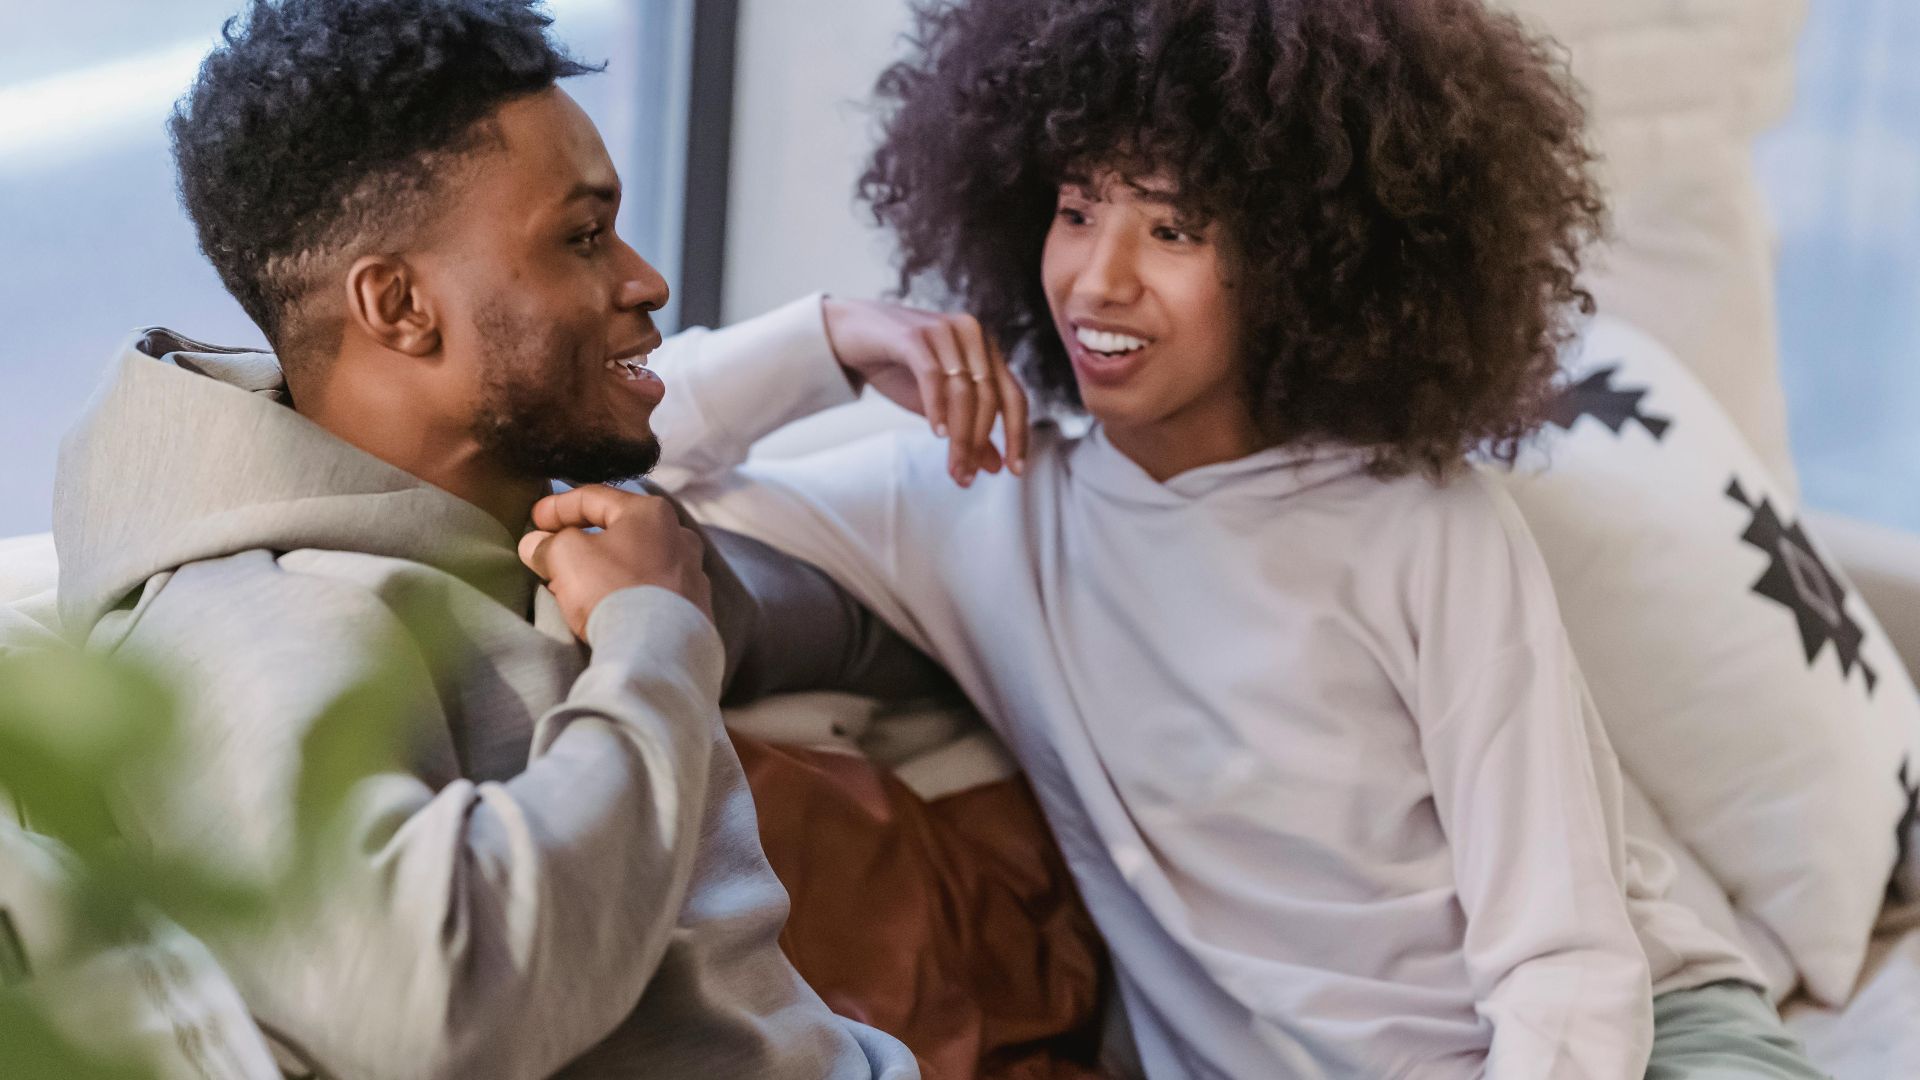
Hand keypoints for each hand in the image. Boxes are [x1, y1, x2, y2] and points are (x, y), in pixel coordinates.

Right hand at [518, 485, 713, 638]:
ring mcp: (692, 574)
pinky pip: (650, 591)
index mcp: (651, 512)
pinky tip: (607, 607)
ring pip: (635, 562)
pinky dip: (625, 592)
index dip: (557, 507)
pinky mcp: (694, 609)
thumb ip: (548, 544)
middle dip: (579, 540)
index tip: (534, 521)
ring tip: (576, 584)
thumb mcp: (567, 556)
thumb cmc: (612, 589)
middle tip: (551, 553)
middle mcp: (680, 536)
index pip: (593, 498)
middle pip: (617, 530)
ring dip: (603, 568)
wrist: (658, 650)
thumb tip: (536, 545)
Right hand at [821, 297, 1029, 486]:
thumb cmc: (897, 367)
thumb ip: (968, 429)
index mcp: (985, 350)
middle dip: (978, 443)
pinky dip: (937, 407)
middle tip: (966, 477)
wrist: (848, 333)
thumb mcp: (938, 404)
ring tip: (953, 467)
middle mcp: (972, 335)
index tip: (1015, 470)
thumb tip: (995, 466)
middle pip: (989, 398)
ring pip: (964, 391)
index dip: (1018, 435)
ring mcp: (944, 331)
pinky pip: (933, 376)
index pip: (1014, 396)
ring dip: (960, 436)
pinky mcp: (914, 334)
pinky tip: (937, 433)